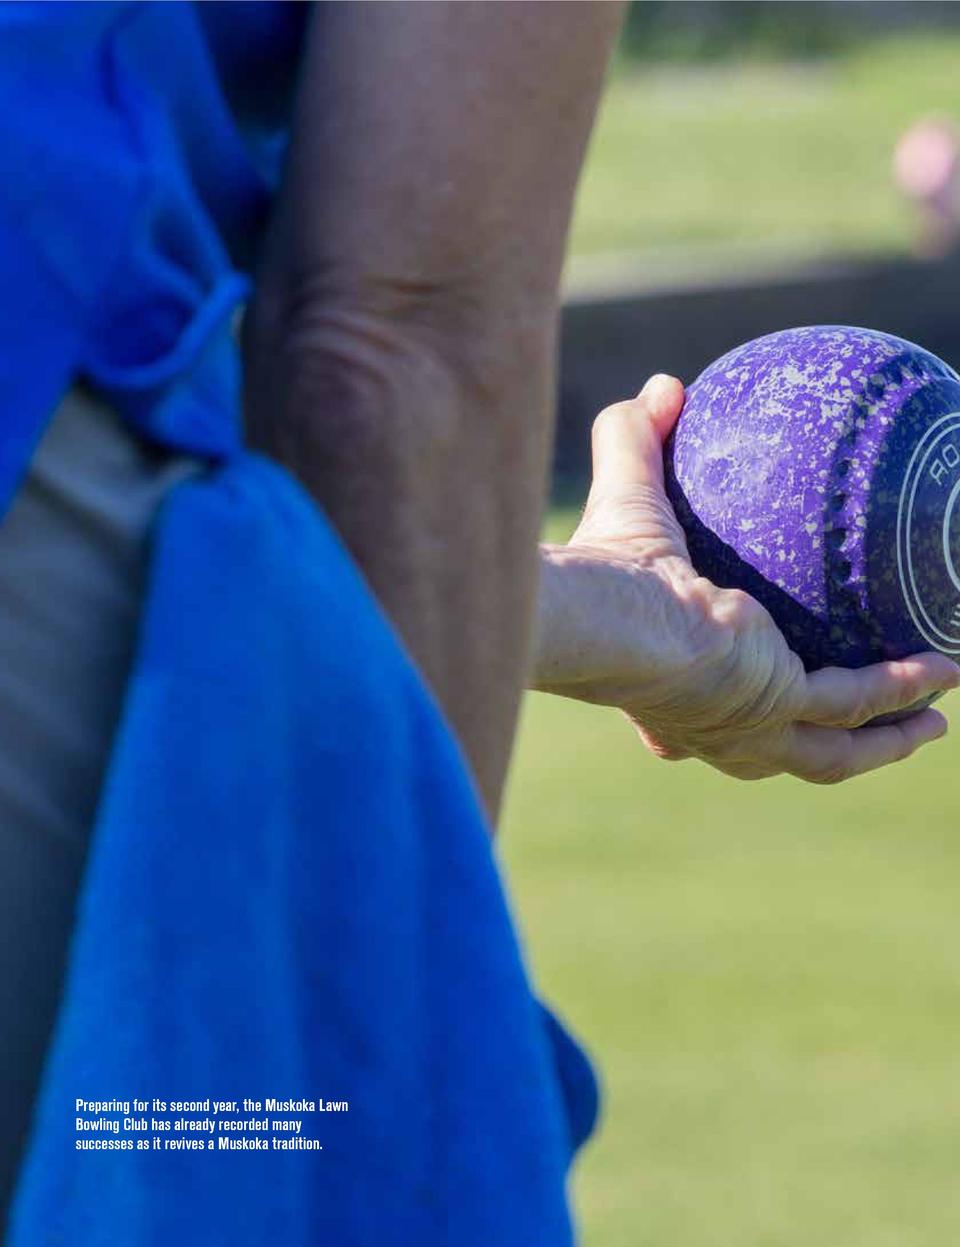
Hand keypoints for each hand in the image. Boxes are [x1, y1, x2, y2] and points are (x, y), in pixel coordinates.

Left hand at [532, 375, 958, 781]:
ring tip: (931, 725)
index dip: (706, 723)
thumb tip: (663, 386)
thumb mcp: (624, 496)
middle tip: (863, 729)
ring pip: (830, 757)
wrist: (610, 615)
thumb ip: (634, 441)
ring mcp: (746, 730)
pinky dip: (901, 688)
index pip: (684, 728)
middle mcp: (703, 727)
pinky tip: (943, 669)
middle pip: (773, 755)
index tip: (733, 693)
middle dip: (823, 749)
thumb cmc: (605, 568)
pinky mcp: (781, 709)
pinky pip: (858, 702)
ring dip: (884, 743)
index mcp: (662, 694)